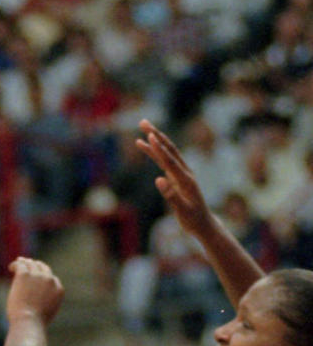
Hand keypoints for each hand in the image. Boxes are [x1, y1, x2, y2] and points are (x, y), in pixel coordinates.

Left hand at [6, 257, 63, 325]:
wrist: (28, 321)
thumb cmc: (35, 323)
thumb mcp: (47, 314)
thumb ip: (46, 303)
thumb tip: (38, 302)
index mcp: (59, 290)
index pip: (52, 279)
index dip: (44, 277)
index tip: (38, 277)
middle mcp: (50, 280)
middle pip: (43, 268)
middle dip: (36, 265)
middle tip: (29, 264)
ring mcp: (38, 276)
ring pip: (31, 264)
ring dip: (25, 262)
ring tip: (19, 263)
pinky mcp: (25, 275)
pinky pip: (20, 265)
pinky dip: (15, 265)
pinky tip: (11, 268)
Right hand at [136, 119, 210, 237]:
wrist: (203, 224)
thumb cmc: (193, 219)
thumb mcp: (182, 211)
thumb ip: (171, 195)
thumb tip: (158, 179)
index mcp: (186, 180)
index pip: (170, 161)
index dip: (159, 148)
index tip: (149, 135)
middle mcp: (184, 172)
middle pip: (169, 149)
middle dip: (156, 135)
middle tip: (143, 122)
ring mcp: (181, 173)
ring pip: (167, 152)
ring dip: (155, 139)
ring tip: (142, 127)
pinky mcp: (176, 176)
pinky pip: (164, 160)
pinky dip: (155, 152)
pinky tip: (145, 145)